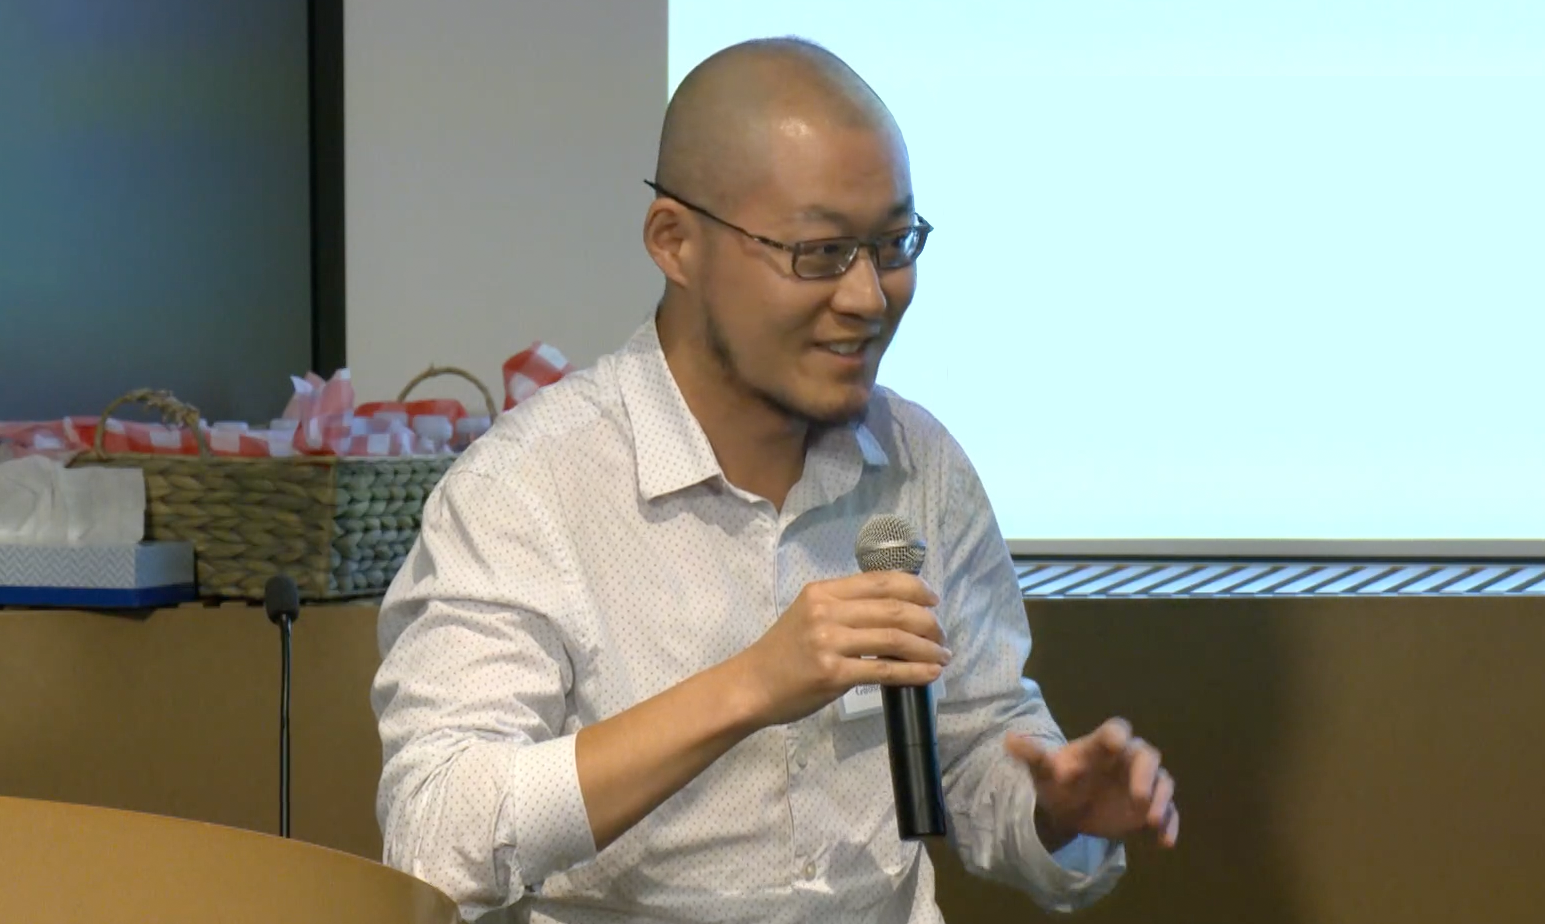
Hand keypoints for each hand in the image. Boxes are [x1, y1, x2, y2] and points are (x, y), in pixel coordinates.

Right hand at [734, 572, 950, 727]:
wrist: (751, 685)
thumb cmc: (783, 652)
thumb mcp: (809, 614)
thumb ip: (845, 607)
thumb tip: (896, 607)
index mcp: (822, 591)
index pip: (880, 580)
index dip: (915, 588)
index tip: (933, 601)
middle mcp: (826, 611)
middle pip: (893, 608)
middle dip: (927, 621)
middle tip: (942, 634)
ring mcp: (829, 643)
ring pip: (894, 639)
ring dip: (927, 648)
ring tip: (943, 655)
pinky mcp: (833, 674)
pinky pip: (885, 671)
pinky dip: (914, 672)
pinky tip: (930, 674)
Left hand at [1006, 718, 1178, 848]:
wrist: (1068, 808)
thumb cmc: (1059, 781)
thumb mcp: (1043, 771)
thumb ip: (1032, 756)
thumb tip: (1007, 740)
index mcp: (1103, 745)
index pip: (1116, 730)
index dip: (1116, 736)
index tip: (1114, 744)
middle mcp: (1128, 760)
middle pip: (1147, 755)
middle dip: (1146, 773)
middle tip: (1139, 796)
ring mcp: (1143, 783)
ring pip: (1163, 782)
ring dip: (1161, 801)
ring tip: (1152, 822)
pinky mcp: (1150, 807)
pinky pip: (1168, 812)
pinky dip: (1170, 825)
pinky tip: (1164, 843)